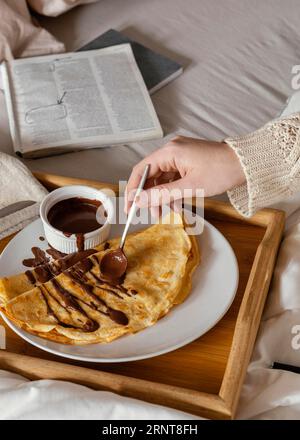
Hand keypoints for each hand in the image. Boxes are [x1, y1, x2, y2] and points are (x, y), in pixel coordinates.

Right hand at [125, 135, 244, 212]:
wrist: (246, 164)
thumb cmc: (222, 171)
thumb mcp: (190, 187)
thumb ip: (162, 194)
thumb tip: (139, 200)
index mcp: (170, 152)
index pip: (142, 170)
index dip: (133, 190)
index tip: (130, 207)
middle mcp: (172, 150)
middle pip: (150, 175)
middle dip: (149, 196)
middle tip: (150, 214)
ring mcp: (180, 155)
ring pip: (161, 178)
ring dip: (161, 196)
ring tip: (165, 213)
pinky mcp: (187, 161)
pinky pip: (172, 178)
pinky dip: (171, 191)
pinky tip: (174, 204)